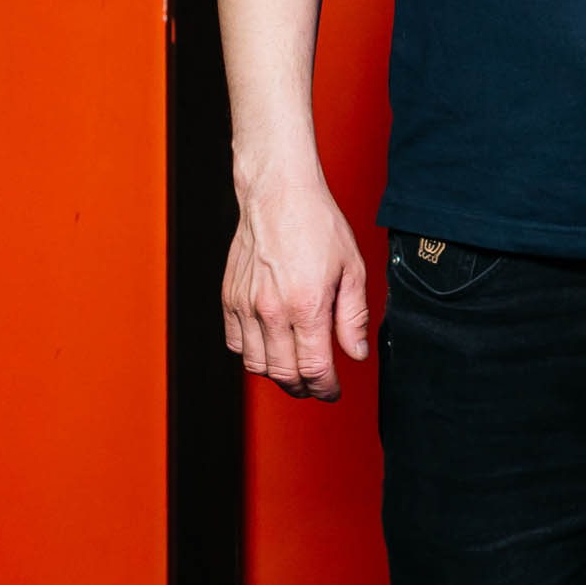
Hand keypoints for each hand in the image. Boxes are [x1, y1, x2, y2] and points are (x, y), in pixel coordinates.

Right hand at [221, 171, 368, 400]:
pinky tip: (270, 346)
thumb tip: (356, 353)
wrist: (278, 194)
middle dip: (304, 389)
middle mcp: (272, 311)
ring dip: (278, 375)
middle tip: (317, 385)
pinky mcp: (229, 298)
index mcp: (307, 306)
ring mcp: (246, 306)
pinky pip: (235, 344)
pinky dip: (252, 354)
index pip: (314, 369)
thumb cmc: (317, 225)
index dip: (326, 389)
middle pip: (284, 375)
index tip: (333, 390)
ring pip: (256, 366)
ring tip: (295, 369)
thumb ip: (354, 317)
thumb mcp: (353, 269)